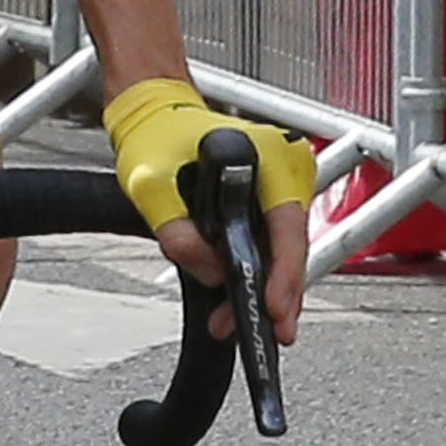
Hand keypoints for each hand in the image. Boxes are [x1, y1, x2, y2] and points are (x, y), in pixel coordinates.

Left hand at [100, 77, 314, 339]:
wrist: (155, 113)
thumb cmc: (157, 135)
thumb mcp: (151, 187)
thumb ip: (178, 233)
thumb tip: (212, 274)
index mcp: (270, 158)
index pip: (288, 230)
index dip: (283, 278)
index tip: (275, 311)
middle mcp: (288, 168)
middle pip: (293, 248)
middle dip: (274, 296)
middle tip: (261, 333)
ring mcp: (283, 183)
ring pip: (284, 251)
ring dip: (263, 289)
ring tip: (235, 322)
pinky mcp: (271, 197)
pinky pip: (272, 242)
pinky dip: (257, 271)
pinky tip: (238, 298)